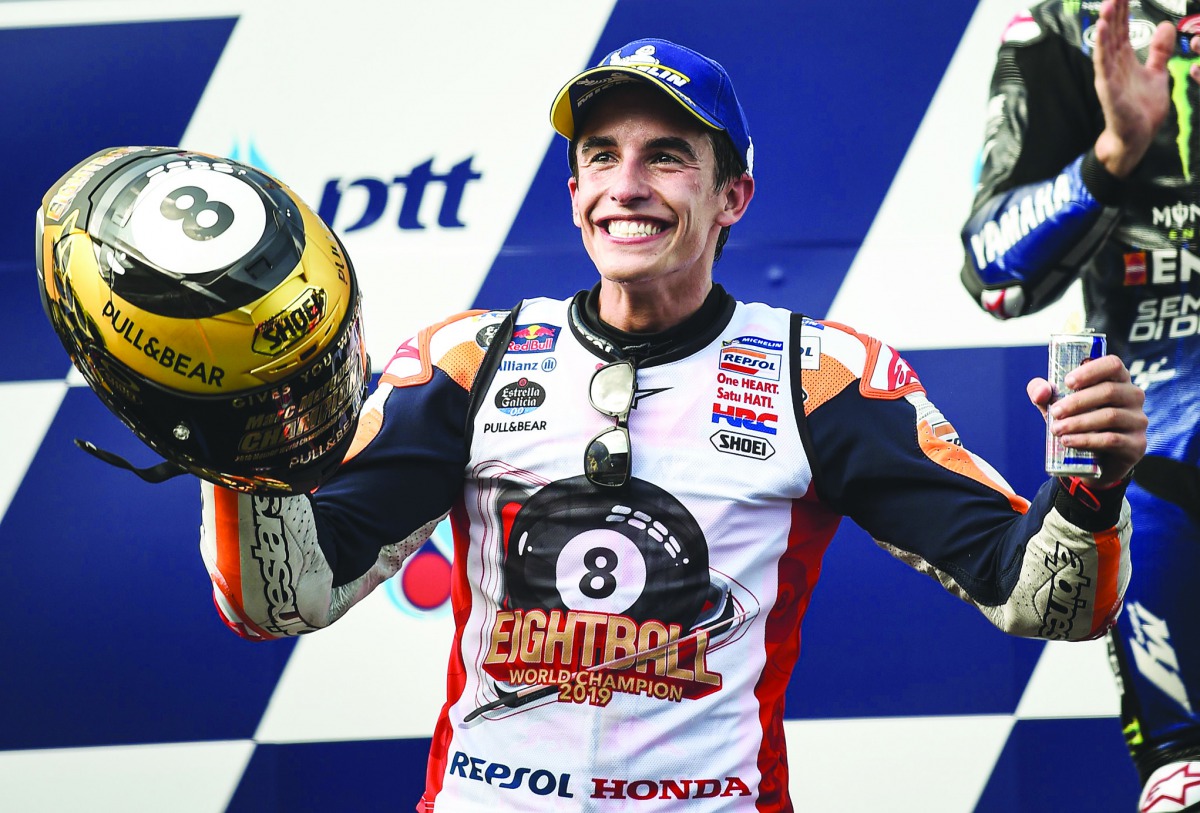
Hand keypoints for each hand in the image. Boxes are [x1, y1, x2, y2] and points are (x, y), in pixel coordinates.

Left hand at [1026, 354, 1146, 486]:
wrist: (1094, 461)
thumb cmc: (1076, 422)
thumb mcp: (1056, 405)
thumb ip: (1043, 393)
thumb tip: (1041, 391)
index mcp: (1117, 380)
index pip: (1113, 364)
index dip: (1091, 370)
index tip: (1067, 382)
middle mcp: (1133, 397)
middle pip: (1109, 391)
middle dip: (1077, 402)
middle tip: (1055, 412)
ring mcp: (1138, 421)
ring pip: (1110, 416)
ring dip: (1079, 423)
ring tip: (1057, 430)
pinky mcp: (1137, 444)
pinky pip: (1112, 439)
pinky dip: (1086, 440)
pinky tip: (1068, 441)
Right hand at [1092, 0, 1174, 176]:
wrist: (1136, 138)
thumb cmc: (1142, 110)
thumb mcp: (1158, 74)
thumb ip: (1160, 51)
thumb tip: (1165, 26)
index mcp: (1126, 61)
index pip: (1124, 29)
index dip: (1125, 9)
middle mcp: (1115, 65)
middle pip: (1114, 32)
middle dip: (1115, 10)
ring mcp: (1109, 76)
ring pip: (1107, 44)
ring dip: (1107, 23)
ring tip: (1109, 4)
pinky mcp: (1107, 89)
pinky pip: (1103, 64)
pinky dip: (1101, 47)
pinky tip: (1103, 30)